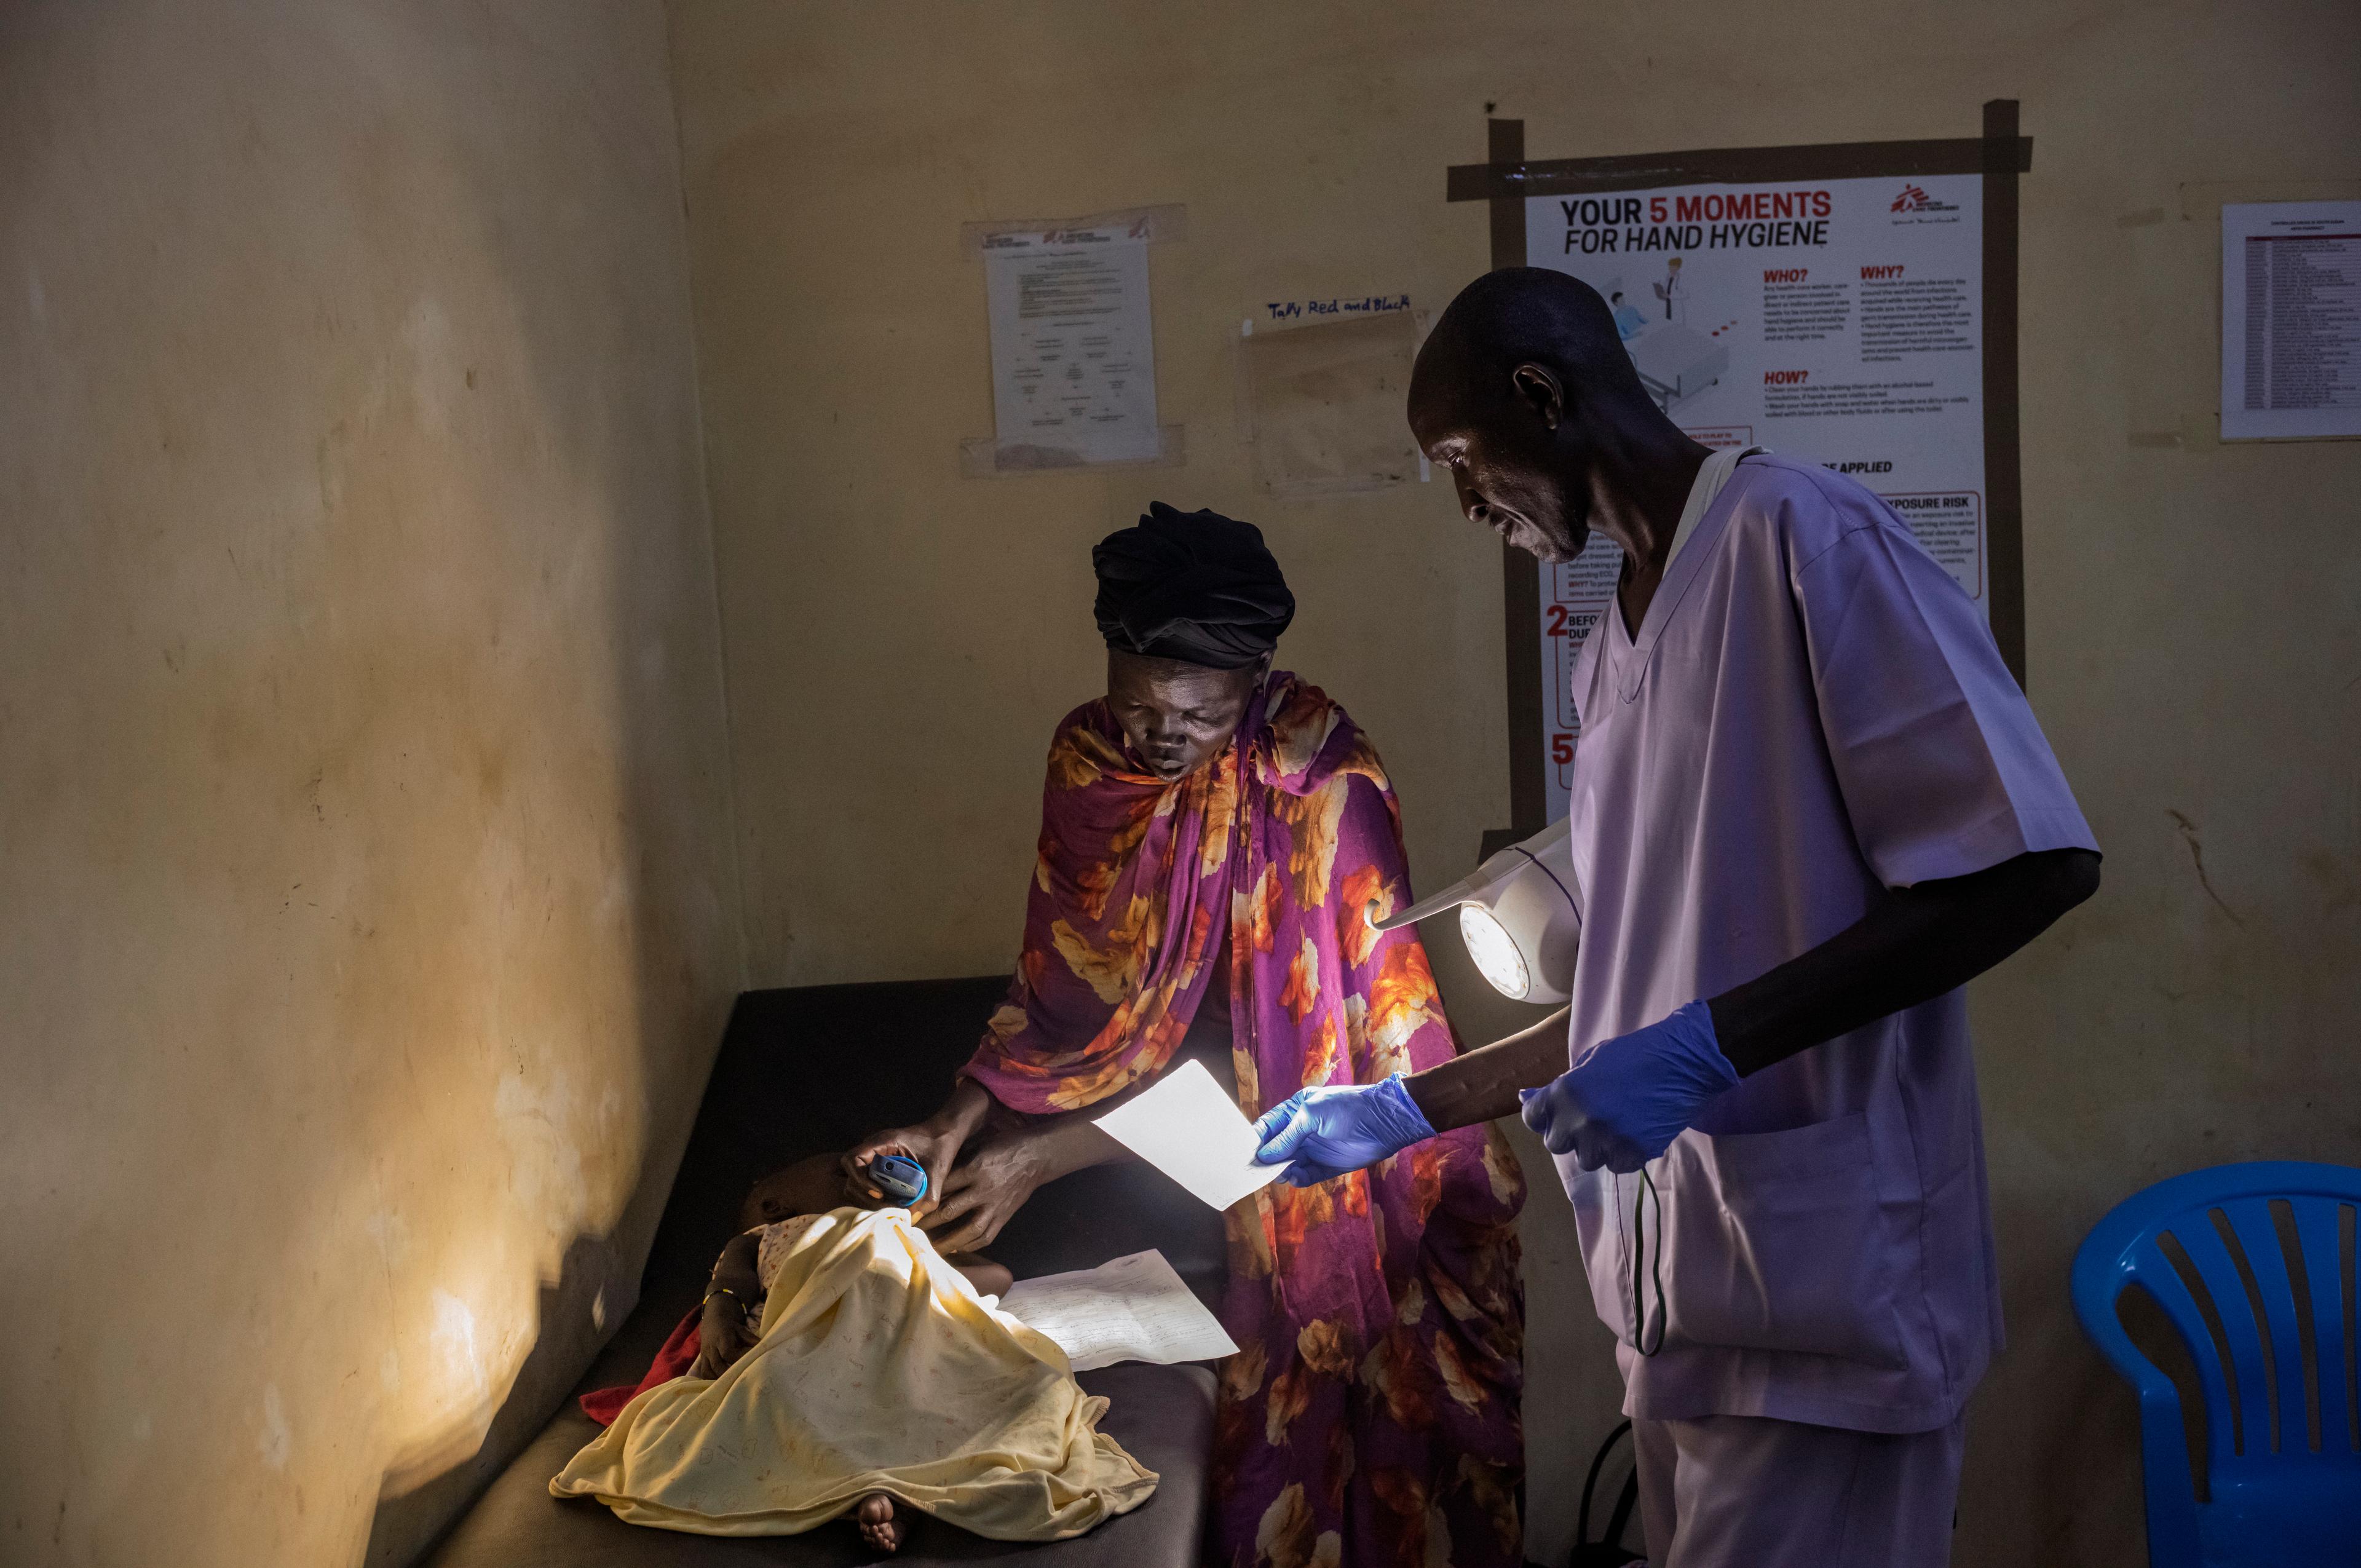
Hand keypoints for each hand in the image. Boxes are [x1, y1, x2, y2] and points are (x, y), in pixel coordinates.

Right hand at [687, 1287, 761, 1378]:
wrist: (712, 1321)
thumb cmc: (730, 1328)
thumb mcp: (741, 1330)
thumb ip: (751, 1339)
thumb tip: (764, 1347)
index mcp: (722, 1338)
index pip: (727, 1352)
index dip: (736, 1360)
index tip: (746, 1364)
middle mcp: (712, 1347)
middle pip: (717, 1365)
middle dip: (728, 1374)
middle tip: (739, 1379)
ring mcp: (705, 1354)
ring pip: (708, 1371)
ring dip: (718, 1378)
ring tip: (730, 1383)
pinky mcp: (702, 1359)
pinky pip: (703, 1372)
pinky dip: (710, 1379)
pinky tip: (720, 1381)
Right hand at [841, 1123, 965, 1216]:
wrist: (944, 1135)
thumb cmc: (939, 1145)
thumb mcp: (937, 1170)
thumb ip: (928, 1195)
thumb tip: (912, 1219)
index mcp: (882, 1142)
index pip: (853, 1159)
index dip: (860, 1179)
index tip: (880, 1192)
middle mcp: (873, 1149)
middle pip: (851, 1176)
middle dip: (865, 1195)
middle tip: (887, 1206)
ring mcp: (874, 1159)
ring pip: (856, 1183)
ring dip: (869, 1198)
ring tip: (890, 1206)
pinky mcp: (879, 1168)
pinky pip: (868, 1185)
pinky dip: (875, 1197)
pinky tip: (891, 1203)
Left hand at [918, 1134, 1045, 1254]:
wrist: (1037, 1156)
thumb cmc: (1004, 1145)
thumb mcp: (978, 1145)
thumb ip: (957, 1160)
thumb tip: (931, 1174)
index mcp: (975, 1168)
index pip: (942, 1186)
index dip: (923, 1197)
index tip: (906, 1205)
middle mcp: (984, 1189)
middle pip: (950, 1210)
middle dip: (927, 1222)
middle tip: (909, 1229)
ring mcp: (996, 1205)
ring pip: (969, 1229)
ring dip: (946, 1241)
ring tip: (929, 1248)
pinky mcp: (1005, 1216)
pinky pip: (986, 1236)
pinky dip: (970, 1245)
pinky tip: (956, 1249)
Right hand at [1251, 1074, 1435, 1186]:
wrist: (1385, 1122)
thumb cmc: (1348, 1108)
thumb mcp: (1312, 1115)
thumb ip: (1287, 1136)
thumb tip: (1264, 1155)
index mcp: (1297, 1111)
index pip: (1269, 1126)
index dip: (1256, 1139)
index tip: (1243, 1152)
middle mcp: (1304, 1131)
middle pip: (1277, 1148)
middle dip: (1266, 1158)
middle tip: (1255, 1170)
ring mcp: (1315, 1149)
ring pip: (1289, 1164)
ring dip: (1281, 1170)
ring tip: (1278, 1174)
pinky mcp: (1328, 1166)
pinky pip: (1306, 1175)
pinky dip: (1298, 1179)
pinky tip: (1294, 1178)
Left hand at [1519, 1000, 1738, 1172]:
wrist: (1683, 1062)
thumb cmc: (1635, 1054)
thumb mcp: (1590, 1061)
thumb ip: (1562, 1086)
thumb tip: (1528, 1097)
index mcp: (1564, 1092)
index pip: (1532, 1118)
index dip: (1543, 1117)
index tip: (1555, 1115)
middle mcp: (1579, 1121)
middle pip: (1556, 1144)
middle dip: (1569, 1134)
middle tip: (1589, 1120)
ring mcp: (1605, 1141)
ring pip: (1587, 1160)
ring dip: (1597, 1147)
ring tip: (1616, 1127)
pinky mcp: (1632, 1155)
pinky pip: (1616, 1166)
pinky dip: (1623, 1155)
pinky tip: (1634, 1134)